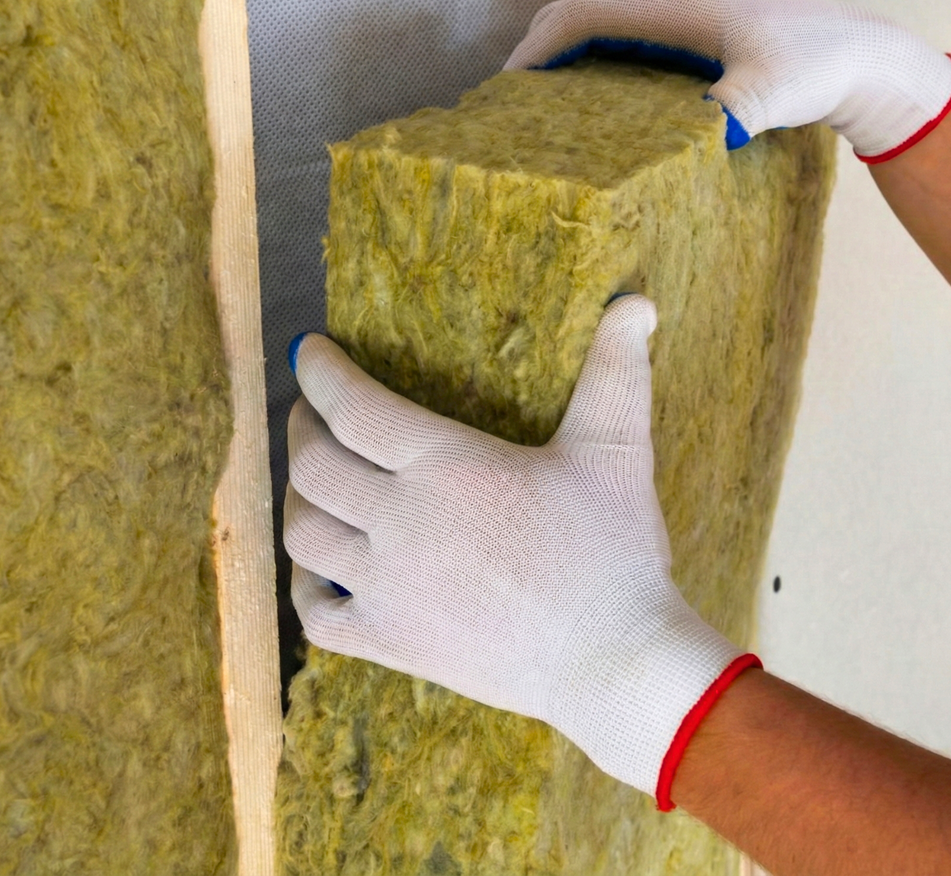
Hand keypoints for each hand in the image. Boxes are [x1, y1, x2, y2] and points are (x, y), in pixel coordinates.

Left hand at [284, 295, 755, 805]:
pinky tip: (320, 567)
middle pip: (313, 465)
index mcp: (448, 466)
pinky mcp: (393, 643)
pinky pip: (315, 614)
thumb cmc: (615, 550)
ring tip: (312, 479)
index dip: (319, 372)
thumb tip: (639, 302)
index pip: (353, 406)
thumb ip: (619, 370)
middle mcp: (402, 523)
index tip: (305, 351)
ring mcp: (390, 589)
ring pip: (303, 534)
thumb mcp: (617, 449)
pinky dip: (303, 584)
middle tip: (310, 412)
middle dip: (301, 426)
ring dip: (297, 497)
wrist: (615, 662)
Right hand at [505, 0, 950, 161]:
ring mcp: (676, 8)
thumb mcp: (767, 94)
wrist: (859, 55)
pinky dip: (591, 58)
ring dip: (561, 53)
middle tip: (509, 106)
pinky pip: (621, 35)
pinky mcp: (688, 28)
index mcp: (668, 6)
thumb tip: (696, 140)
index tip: (503, 93)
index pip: (576, 17)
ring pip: (597, 23)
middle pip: (576, 14)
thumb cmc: (814, 67)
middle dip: (536, 52)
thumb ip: (730, 113)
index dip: (533, 53)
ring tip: (538, 104)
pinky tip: (592, 99)